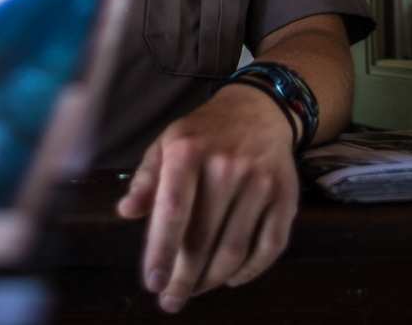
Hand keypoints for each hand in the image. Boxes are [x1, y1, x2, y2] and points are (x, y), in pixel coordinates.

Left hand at [115, 84, 299, 313]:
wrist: (259, 109)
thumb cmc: (204, 133)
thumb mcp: (167, 143)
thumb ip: (146, 179)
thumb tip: (126, 212)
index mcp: (188, 151)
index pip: (173, 210)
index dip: (161, 251)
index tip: (152, 282)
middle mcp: (226, 167)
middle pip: (203, 238)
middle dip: (183, 278)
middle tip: (170, 301)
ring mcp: (259, 183)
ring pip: (234, 248)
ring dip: (212, 279)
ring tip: (195, 291)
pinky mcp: (285, 197)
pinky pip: (269, 246)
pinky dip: (250, 271)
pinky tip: (230, 279)